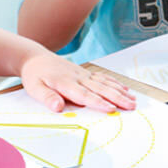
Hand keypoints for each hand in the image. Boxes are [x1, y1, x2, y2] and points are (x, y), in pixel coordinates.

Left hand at [20, 52, 135, 112]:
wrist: (35, 58)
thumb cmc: (34, 75)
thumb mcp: (34, 88)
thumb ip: (47, 97)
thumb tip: (58, 108)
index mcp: (65, 83)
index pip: (84, 95)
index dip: (98, 102)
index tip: (111, 109)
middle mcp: (77, 77)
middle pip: (100, 89)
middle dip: (117, 98)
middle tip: (131, 106)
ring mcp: (82, 74)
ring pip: (104, 83)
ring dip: (120, 91)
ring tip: (133, 100)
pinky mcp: (84, 72)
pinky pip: (102, 77)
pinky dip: (114, 83)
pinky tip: (125, 88)